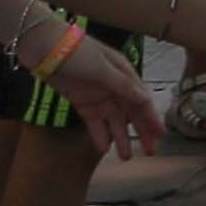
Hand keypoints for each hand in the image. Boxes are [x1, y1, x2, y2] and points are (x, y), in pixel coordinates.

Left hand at [45, 36, 172, 155]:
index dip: (151, 117)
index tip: (160, 135)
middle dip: (140, 131)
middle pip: (131, 111)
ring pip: (113, 119)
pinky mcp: (81, 102)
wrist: (44, 48)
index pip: (141, 99)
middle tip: (149, 152)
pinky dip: (99, 134)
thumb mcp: (102, 68)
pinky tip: (103, 149)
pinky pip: (94, 121)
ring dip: (120, 137)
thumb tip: (145, 99)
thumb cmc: (78, 53)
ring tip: (125, 157)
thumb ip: (122, 86)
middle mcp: (113, 85)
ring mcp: (97, 94)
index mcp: (123, 73)